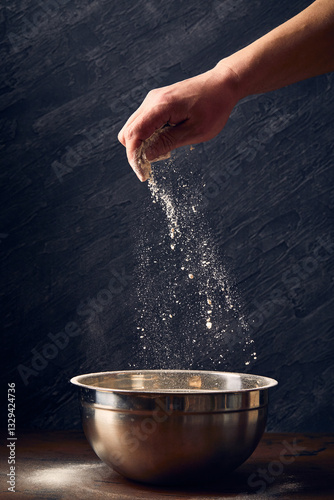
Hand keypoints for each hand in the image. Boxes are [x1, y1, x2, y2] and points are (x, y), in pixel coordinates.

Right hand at [118, 64, 240, 180]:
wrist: (222, 84)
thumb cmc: (214, 107)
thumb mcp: (195, 131)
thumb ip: (168, 142)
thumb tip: (146, 156)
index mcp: (161, 107)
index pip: (134, 135)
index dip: (134, 157)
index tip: (142, 175)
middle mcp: (152, 101)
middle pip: (127, 132)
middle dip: (135, 153)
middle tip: (150, 168)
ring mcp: (153, 99)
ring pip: (133, 127)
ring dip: (141, 144)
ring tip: (162, 153)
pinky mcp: (157, 102)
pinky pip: (143, 122)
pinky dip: (147, 135)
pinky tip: (164, 141)